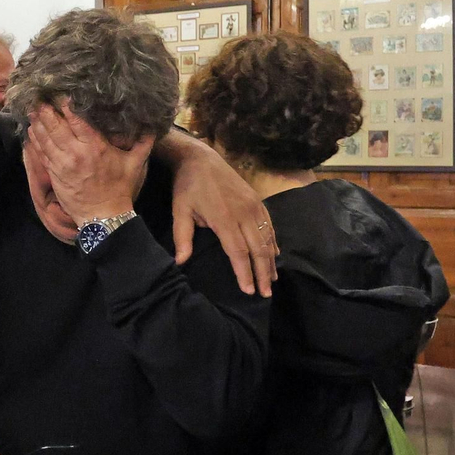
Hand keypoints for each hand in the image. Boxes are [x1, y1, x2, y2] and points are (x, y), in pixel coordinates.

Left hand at [27, 104, 149, 224]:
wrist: (103, 217)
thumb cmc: (119, 189)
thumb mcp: (135, 164)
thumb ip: (143, 142)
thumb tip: (153, 126)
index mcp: (95, 146)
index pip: (77, 120)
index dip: (66, 105)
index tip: (60, 93)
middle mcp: (76, 152)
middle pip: (56, 126)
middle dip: (46, 110)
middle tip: (39, 97)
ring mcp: (62, 163)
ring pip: (45, 138)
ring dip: (38, 122)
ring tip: (32, 108)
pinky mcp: (55, 174)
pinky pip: (42, 153)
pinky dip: (36, 140)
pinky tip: (32, 130)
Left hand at [164, 133, 276, 294]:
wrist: (201, 159)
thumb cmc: (187, 187)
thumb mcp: (179, 210)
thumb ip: (182, 237)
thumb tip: (180, 262)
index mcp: (224, 217)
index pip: (238, 251)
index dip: (244, 272)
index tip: (248, 291)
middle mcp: (243, 212)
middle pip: (258, 248)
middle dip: (262, 273)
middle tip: (265, 294)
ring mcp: (253, 205)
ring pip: (267, 238)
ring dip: (270, 261)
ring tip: (271, 281)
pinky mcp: (257, 200)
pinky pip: (269, 224)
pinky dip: (273, 242)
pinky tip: (274, 256)